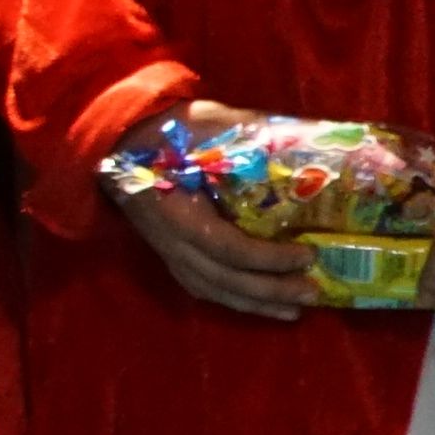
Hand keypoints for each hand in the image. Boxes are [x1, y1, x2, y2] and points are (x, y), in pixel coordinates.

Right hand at [126, 101, 320, 321]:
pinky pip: (203, 288)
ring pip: (214, 290)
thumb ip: (248, 134)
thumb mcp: (207, 124)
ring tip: (294, 310)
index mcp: (180, 212)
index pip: (228, 247)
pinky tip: (261, 305)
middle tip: (312, 291)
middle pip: (225, 279)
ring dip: (256, 304)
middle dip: (271, 290)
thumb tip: (303, 141)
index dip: (268, 258)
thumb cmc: (168, 131)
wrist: (122, 143)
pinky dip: (234, 299)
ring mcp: (168, 252)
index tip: (307, 254)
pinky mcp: (170, 256)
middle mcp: (172, 241)